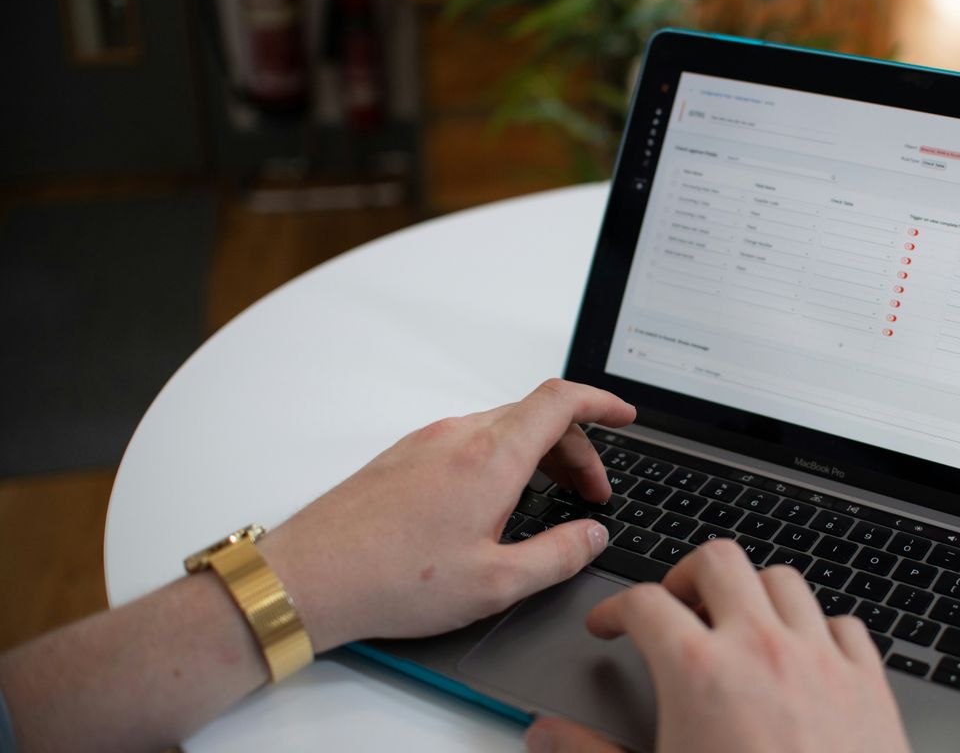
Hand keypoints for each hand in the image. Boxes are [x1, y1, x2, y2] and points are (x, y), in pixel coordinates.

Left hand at [257, 379, 635, 651]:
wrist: (309, 576)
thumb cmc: (391, 579)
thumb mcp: (495, 583)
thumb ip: (558, 556)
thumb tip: (592, 536)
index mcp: (491, 457)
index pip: (561, 401)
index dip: (601, 403)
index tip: (625, 417)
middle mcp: (459, 436)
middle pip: (537, 415)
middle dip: (577, 447)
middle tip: (592, 492)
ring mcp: (427, 441)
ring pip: (503, 427)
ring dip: (540, 453)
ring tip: (551, 499)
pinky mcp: (405, 456)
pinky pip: (470, 439)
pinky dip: (503, 458)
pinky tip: (499, 501)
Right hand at [525, 540, 912, 752]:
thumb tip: (548, 735)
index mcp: (698, 673)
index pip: (644, 602)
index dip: (615, 608)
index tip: (611, 625)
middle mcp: (761, 650)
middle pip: (717, 562)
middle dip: (686, 576)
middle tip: (674, 606)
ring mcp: (821, 661)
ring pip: (784, 580)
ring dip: (754, 593)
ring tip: (737, 622)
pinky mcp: (868, 684)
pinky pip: (844, 624)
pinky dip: (818, 628)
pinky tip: (804, 655)